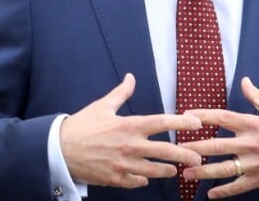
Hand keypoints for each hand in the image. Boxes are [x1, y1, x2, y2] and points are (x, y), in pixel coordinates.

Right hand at [60, 73, 202, 187]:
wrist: (59, 150)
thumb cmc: (82, 125)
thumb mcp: (103, 105)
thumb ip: (121, 92)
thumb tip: (131, 77)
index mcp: (130, 125)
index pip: (163, 122)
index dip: (182, 123)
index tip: (197, 123)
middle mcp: (131, 146)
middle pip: (166, 151)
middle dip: (185, 155)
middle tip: (198, 158)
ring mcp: (124, 165)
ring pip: (155, 170)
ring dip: (168, 170)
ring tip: (176, 169)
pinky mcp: (116, 180)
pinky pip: (137, 182)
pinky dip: (145, 179)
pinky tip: (149, 176)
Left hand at [180, 77, 258, 198]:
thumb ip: (256, 97)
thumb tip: (244, 80)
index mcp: (253, 124)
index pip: (223, 118)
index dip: (203, 117)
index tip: (187, 117)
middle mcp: (251, 143)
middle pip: (217, 145)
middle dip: (196, 147)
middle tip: (178, 149)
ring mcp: (255, 163)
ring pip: (224, 169)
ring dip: (204, 171)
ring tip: (187, 173)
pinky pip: (238, 186)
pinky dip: (224, 191)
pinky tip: (210, 194)